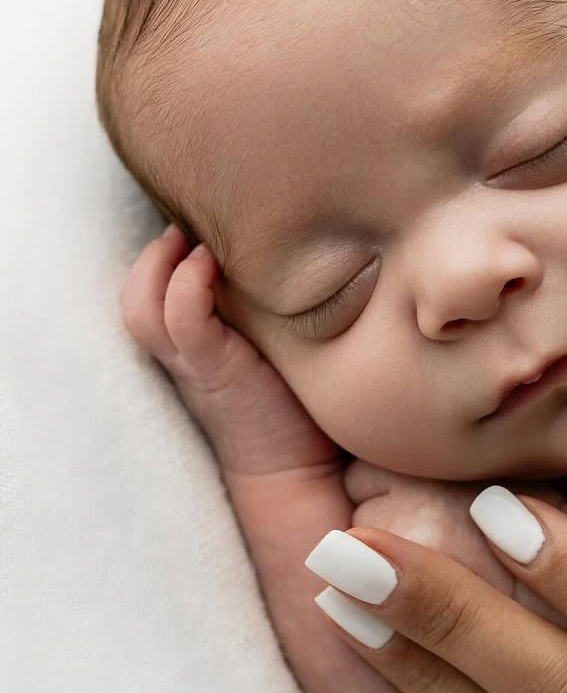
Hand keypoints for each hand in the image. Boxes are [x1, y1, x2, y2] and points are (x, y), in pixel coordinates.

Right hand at [120, 223, 342, 478]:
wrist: (300, 470)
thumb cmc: (296, 402)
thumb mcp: (276, 343)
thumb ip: (270, 307)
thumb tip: (304, 250)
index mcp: (194, 342)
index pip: (154, 288)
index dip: (166, 253)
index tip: (202, 224)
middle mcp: (183, 352)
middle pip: (135, 295)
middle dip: (152, 253)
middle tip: (187, 221)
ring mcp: (193, 363)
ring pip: (141, 307)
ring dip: (159, 265)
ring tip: (194, 241)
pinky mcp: (213, 373)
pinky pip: (180, 322)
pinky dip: (186, 287)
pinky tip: (210, 265)